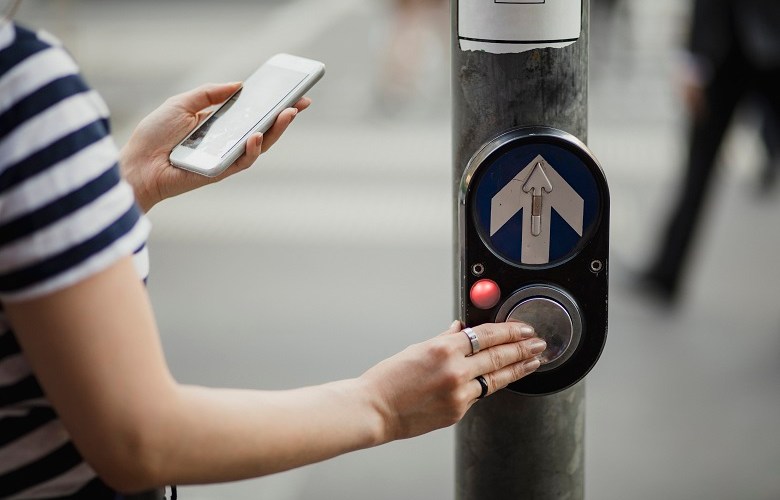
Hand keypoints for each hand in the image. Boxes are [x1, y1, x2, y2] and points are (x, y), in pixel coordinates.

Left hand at [119, 82, 311, 211]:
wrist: (138, 163)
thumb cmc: (155, 135)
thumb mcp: (183, 103)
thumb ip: (210, 93)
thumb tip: (239, 85)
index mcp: (220, 123)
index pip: (252, 113)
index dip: (272, 104)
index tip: (293, 92)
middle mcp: (227, 140)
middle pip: (263, 129)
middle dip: (284, 117)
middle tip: (301, 102)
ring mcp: (226, 156)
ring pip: (260, 146)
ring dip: (276, 131)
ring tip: (288, 114)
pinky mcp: (221, 171)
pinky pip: (243, 161)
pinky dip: (253, 149)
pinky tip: (256, 135)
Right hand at [361, 321, 544, 441]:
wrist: (375, 410)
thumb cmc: (389, 379)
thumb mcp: (417, 349)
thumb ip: (444, 339)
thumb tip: (461, 329)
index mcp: (443, 348)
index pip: (486, 334)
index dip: (509, 330)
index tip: (523, 328)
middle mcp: (455, 370)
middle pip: (498, 355)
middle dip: (522, 348)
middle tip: (538, 343)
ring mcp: (458, 394)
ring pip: (495, 378)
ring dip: (517, 369)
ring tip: (533, 362)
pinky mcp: (457, 412)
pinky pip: (477, 394)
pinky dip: (487, 385)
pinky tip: (498, 379)